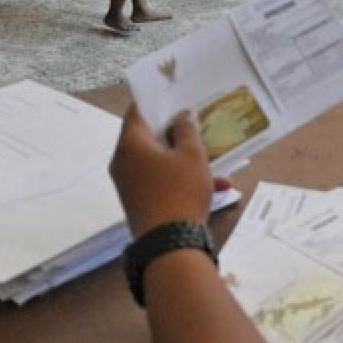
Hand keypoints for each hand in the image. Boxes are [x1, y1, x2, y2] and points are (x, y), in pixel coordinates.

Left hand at [110, 106, 214, 238]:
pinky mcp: (140, 202)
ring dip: (186, 160)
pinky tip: (218, 188)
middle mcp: (123, 162)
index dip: (157, 101)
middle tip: (198, 124)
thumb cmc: (180, 191)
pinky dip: (183, 181)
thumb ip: (187, 129)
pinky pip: (161, 182)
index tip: (176, 96)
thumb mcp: (192, 155)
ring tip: (216, 160)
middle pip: (150, 137)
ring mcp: (130, 184)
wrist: (170, 246)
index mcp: (130, 144)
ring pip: (160, 162)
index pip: (137, 110)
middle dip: (177, 132)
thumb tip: (182, 115)